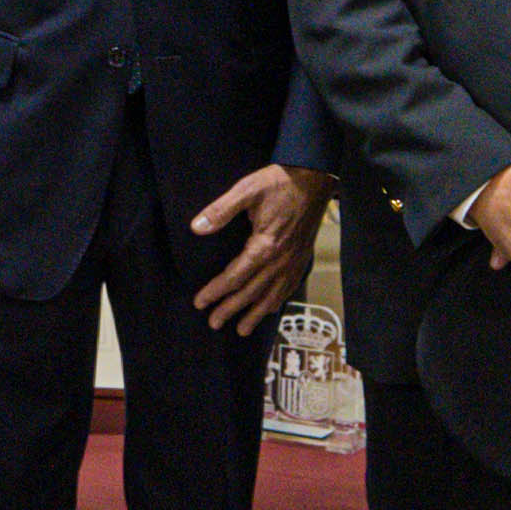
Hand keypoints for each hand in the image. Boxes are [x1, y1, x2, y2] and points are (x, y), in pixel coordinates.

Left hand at [186, 164, 331, 332]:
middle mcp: (280, 260)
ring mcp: (293, 262)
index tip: (200, 302)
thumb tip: (196, 227)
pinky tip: (270, 310)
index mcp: (265, 246)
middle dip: (230, 309)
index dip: (216, 291)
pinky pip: (289, 288)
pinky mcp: (302, 259)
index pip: (235, 276)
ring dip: (255, 314)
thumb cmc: (278, 183)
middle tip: (213, 323)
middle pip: (251, 292)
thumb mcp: (247, 190)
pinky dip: (277, 302)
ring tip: (241, 330)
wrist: (314, 179)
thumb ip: (221, 210)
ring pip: (272, 296)